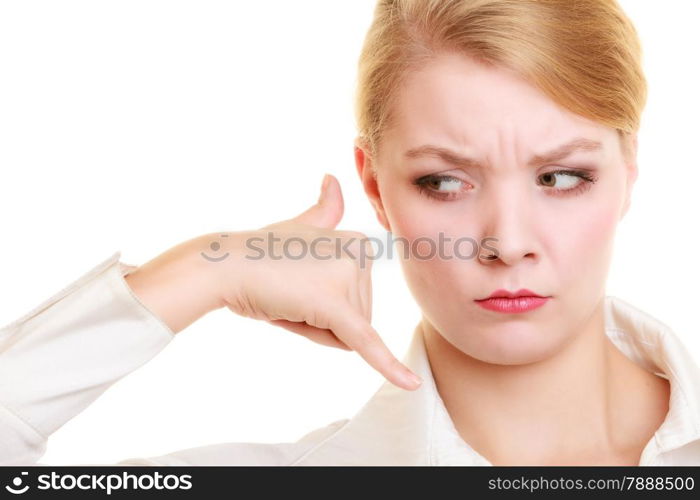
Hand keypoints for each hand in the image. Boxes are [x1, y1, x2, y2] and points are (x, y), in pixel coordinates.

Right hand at [219, 174, 422, 390]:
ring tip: (286, 301)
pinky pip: (365, 344)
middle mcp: (363, 256)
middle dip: (318, 321)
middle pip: (354, 320)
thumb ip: (323, 212)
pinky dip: (387, 367)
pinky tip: (409, 385)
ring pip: (346, 337)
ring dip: (312, 330)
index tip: (293, 282)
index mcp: (360, 243)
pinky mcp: (340, 309)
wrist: (225, 265)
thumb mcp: (299, 228)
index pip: (355, 302)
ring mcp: (351, 279)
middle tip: (286, 295)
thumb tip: (332, 179)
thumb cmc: (258, 252)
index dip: (321, 307)